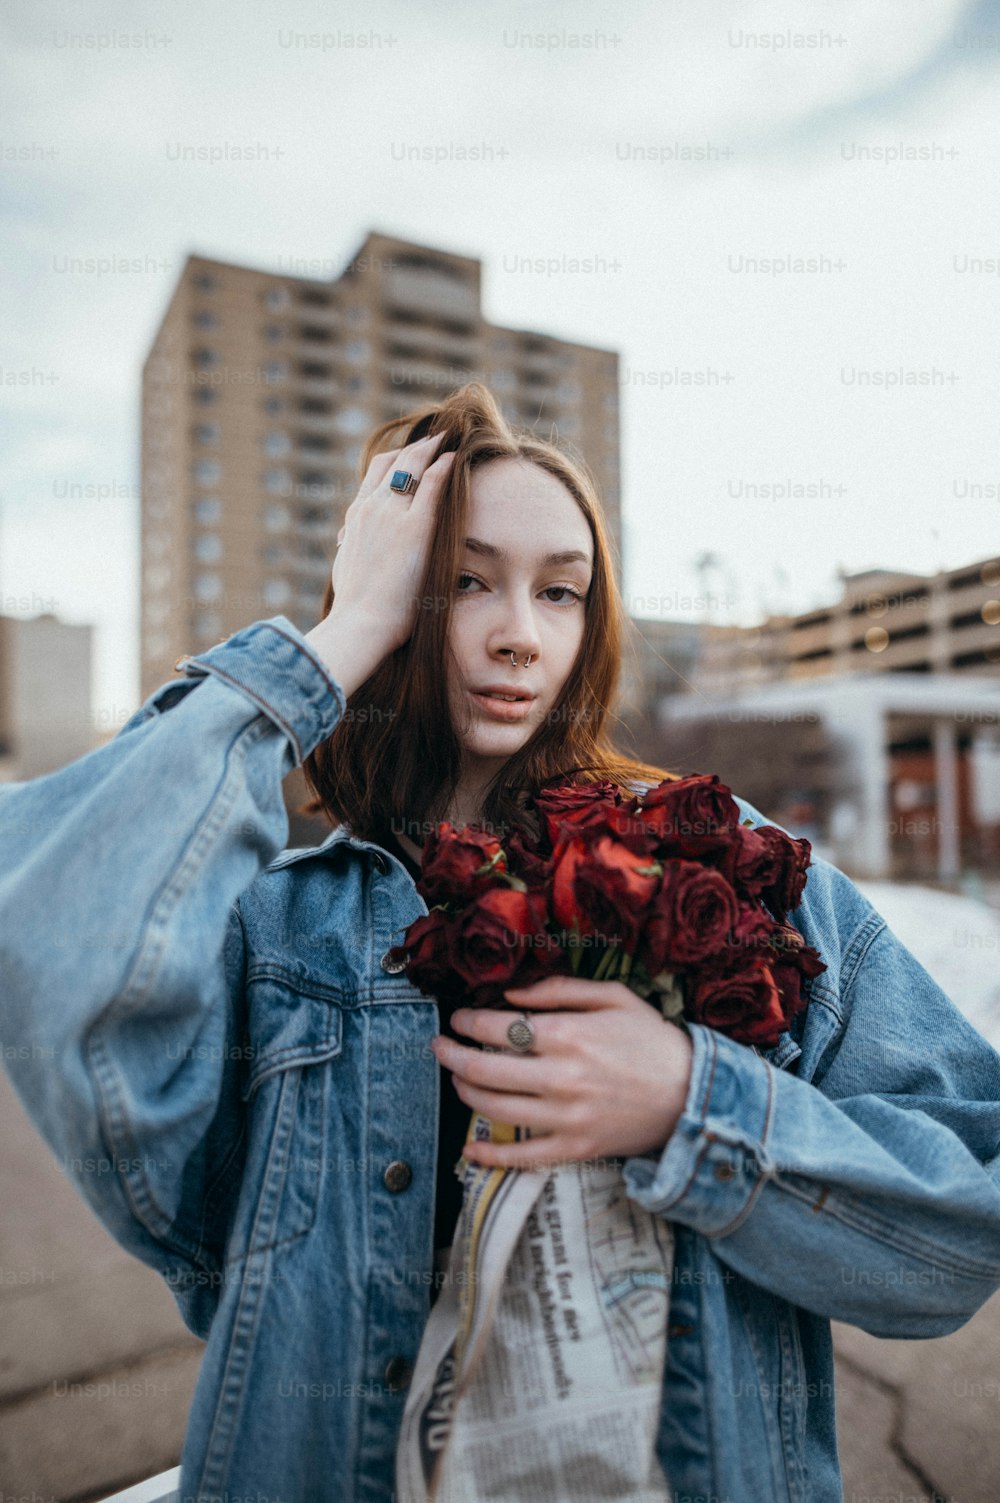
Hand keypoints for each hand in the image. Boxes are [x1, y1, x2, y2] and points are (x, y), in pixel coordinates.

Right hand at [331, 429, 456, 655]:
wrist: (360, 622)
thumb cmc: (356, 608)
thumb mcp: (348, 568)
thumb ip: (354, 548)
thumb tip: (349, 545)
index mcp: (356, 518)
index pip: (375, 476)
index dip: (395, 462)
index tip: (411, 455)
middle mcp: (370, 507)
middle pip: (392, 463)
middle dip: (415, 448)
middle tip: (435, 438)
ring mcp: (392, 514)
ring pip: (410, 466)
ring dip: (430, 449)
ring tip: (448, 439)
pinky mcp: (415, 527)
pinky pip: (431, 485)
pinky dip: (443, 466)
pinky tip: (455, 457)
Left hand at [430, 975, 693, 1171]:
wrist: (694, 1094)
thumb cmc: (653, 1039)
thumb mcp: (614, 996)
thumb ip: (560, 989)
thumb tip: (512, 994)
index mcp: (569, 1035)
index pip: (499, 1028)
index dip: (469, 1022)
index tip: (459, 1018)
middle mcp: (561, 1077)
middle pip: (486, 1068)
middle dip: (453, 1055)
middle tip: (440, 1046)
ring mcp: (566, 1117)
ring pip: (496, 1109)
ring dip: (466, 1092)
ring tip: (456, 1078)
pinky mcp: (575, 1148)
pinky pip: (522, 1157)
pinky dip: (490, 1156)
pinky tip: (469, 1148)